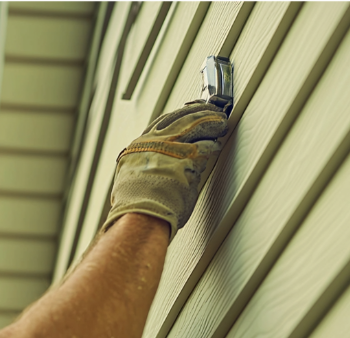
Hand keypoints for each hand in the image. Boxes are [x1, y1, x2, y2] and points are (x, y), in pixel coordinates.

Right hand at [102, 100, 228, 240]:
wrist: (140, 214)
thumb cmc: (135, 206)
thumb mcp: (129, 181)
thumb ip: (141, 170)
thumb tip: (149, 171)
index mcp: (138, 146)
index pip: (161, 122)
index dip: (178, 116)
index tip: (188, 112)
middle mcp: (154, 142)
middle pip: (180, 118)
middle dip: (198, 113)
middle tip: (210, 111)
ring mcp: (171, 147)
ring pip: (195, 125)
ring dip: (211, 122)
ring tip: (220, 123)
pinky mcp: (188, 157)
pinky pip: (205, 145)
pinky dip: (212, 144)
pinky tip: (217, 144)